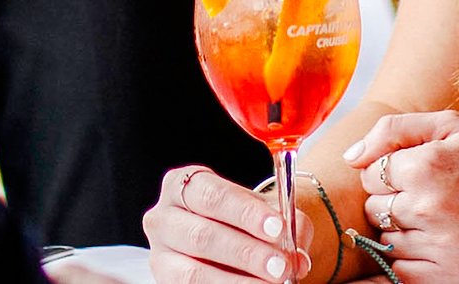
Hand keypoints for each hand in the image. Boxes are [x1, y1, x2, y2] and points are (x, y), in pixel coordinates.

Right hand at [143, 165, 318, 282]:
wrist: (234, 242)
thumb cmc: (248, 221)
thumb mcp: (268, 213)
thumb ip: (287, 228)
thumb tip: (298, 259)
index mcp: (185, 184)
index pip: (212, 195)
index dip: (245, 212)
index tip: (278, 228)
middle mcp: (163, 217)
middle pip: (201, 235)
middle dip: (246, 253)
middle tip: (280, 266)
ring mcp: (160, 254)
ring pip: (192, 273)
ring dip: (237, 282)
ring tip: (272, 283)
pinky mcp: (164, 282)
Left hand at [344, 112, 458, 283]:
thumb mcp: (455, 125)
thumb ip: (396, 130)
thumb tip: (351, 156)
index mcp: (426, 165)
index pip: (370, 173)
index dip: (389, 170)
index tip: (415, 170)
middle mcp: (427, 207)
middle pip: (374, 207)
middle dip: (393, 199)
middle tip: (428, 193)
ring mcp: (438, 245)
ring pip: (385, 240)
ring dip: (401, 229)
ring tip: (436, 216)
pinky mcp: (449, 276)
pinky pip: (400, 272)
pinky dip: (408, 258)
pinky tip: (432, 240)